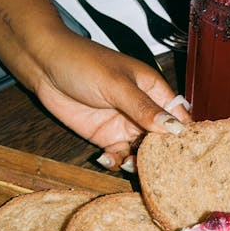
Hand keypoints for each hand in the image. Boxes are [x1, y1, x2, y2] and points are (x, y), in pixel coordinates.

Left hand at [34, 31, 191, 170]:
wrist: (44, 65)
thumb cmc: (82, 63)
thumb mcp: (117, 86)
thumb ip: (144, 109)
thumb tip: (174, 128)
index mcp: (153, 89)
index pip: (179, 116)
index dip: (184, 135)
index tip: (186, 154)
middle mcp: (143, 109)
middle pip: (163, 139)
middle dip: (161, 154)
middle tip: (156, 167)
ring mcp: (125, 124)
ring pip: (142, 151)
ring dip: (138, 161)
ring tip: (129, 164)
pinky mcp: (106, 136)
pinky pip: (119, 155)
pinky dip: (116, 162)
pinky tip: (106, 160)